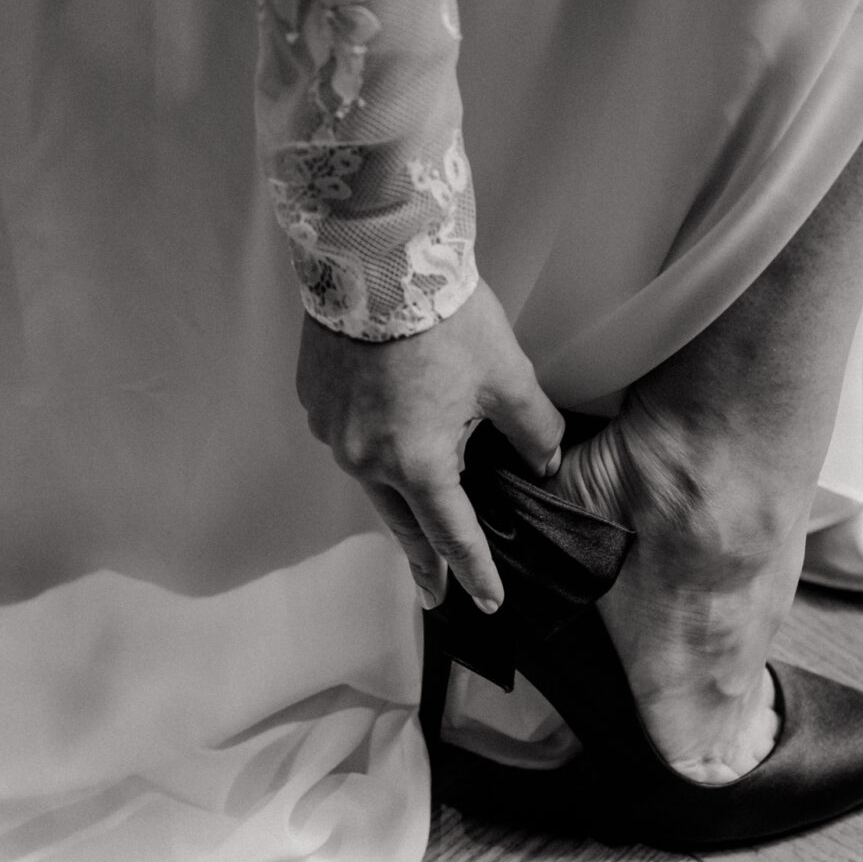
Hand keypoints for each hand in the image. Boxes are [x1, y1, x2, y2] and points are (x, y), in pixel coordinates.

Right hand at [296, 280, 564, 609]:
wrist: (373, 258)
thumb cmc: (442, 317)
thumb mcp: (507, 376)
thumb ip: (533, 429)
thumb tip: (546, 460)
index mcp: (420, 464)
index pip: (454, 535)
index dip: (475, 572)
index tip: (487, 603)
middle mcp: (368, 460)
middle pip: (404, 522)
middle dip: (424, 560)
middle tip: (435, 593)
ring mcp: (335, 433)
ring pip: (372, 482)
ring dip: (397, 499)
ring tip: (416, 514)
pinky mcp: (316, 401)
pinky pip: (348, 440)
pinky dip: (370, 447)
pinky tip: (384, 435)